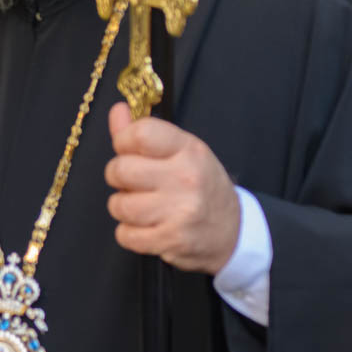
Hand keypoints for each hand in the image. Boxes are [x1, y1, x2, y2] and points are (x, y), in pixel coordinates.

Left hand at [104, 103, 241, 273]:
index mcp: (188, 150)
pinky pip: (125, 235)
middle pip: (120, 170)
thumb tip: (117, 110)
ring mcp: (179, 211)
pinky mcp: (171, 240)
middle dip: (119, 177)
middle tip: (135, 183)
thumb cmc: (202, 186)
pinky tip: (147, 226)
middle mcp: (185, 178)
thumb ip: (145, 132)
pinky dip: (130, 233)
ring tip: (142, 206)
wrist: (233, 231)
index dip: (123, 141)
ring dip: (123, 207)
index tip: (128, 151)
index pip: (139, 134)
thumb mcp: (182, 152)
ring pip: (119, 205)